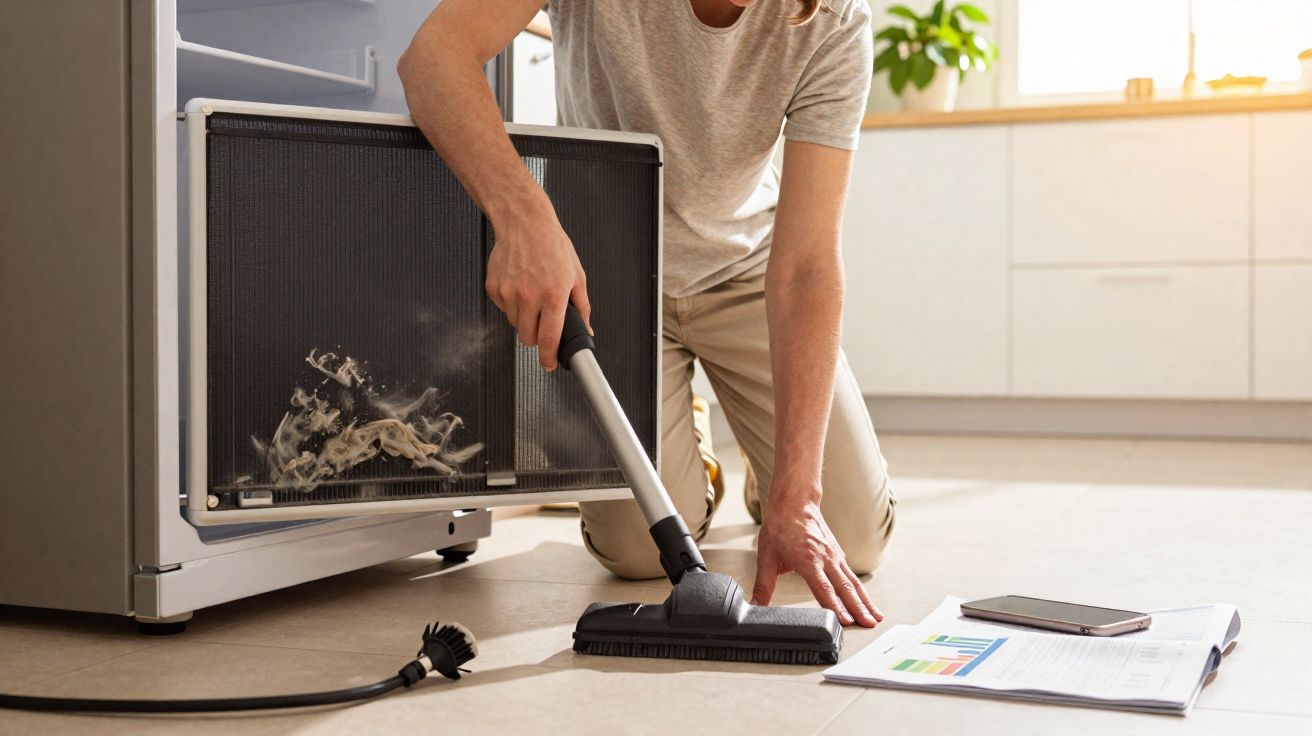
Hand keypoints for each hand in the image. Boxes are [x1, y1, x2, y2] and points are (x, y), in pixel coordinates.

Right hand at [485, 198, 590, 369]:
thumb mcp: (576, 275)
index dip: (548, 357)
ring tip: (532, 294)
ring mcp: (509, 292)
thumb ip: (582, 306)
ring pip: (514, 324)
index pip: (549, 338)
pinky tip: (519, 285)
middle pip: (528, 337)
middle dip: (536, 336)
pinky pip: (502, 309)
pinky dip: (511, 304)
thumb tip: (586, 329)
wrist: (524, 223)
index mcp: (553, 295)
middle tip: (542, 321)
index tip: (548, 364)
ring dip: (523, 318)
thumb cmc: (552, 245)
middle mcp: (530, 296)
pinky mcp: (494, 287)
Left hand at [751, 492, 881, 627]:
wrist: (795, 502)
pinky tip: (867, 602)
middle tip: (869, 625)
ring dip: (865, 602)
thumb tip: (754, 606)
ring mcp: (835, 556)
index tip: (845, 621)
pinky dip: (862, 591)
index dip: (835, 606)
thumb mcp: (766, 557)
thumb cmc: (780, 527)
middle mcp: (826, 558)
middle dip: (858, 608)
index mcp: (808, 560)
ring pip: (853, 582)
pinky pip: (852, 576)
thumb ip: (762, 586)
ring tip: (876, 618)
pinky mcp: (838, 555)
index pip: (824, 589)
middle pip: (845, 588)